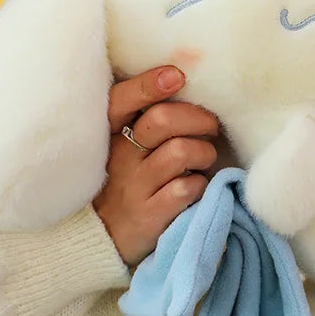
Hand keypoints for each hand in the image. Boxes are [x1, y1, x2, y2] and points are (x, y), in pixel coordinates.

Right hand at [93, 66, 218, 265]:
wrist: (104, 239)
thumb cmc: (129, 180)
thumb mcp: (127, 147)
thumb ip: (149, 117)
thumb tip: (185, 80)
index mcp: (112, 133)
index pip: (121, 99)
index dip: (148, 84)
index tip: (176, 76)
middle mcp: (119, 157)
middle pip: (162, 120)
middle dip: (197, 118)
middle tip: (210, 128)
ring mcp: (133, 187)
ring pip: (179, 151)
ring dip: (203, 152)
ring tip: (204, 160)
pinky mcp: (149, 215)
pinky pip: (185, 189)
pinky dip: (200, 185)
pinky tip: (197, 187)